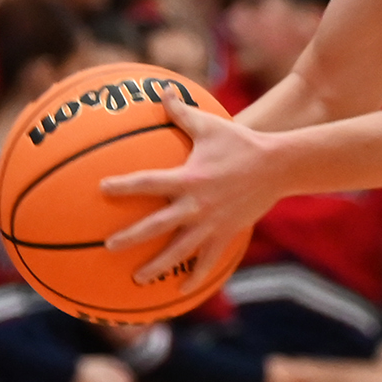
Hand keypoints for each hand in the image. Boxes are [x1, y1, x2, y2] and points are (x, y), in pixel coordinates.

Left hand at [99, 98, 281, 283]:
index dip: (124, 185)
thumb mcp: (210, 125)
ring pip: (180, 251)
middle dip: (132, 236)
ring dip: (158, 266)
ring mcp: (212, 223)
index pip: (148, 182)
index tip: (102, 188)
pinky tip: (180, 291)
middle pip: (158, 225)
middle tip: (108, 246)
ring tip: (137, 279)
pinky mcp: (227, 234)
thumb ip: (180, 113)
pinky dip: (195, 277)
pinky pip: (208, 260)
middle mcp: (197, 204)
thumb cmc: (241, 142)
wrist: (279, 166)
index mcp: (188, 178)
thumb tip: (161, 90)